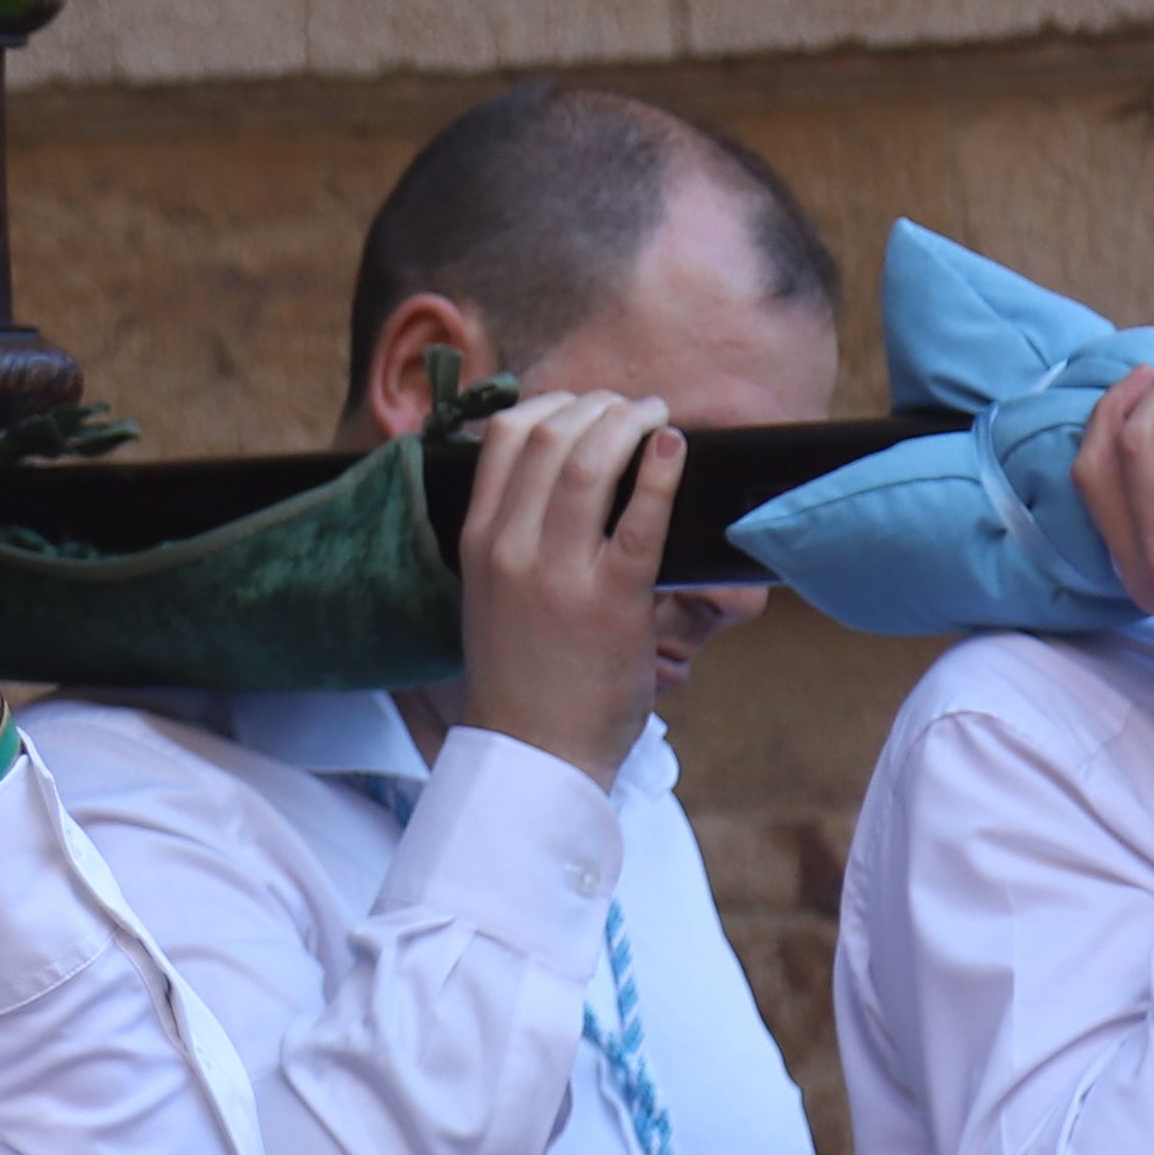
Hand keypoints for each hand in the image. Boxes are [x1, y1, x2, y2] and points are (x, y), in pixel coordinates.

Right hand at [448, 391, 681, 785]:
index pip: (502, 437)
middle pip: (549, 435)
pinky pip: (639, 518)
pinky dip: (660, 471)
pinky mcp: (613, 600)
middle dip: (599, 405)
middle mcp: (511, 548)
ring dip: (629, 423)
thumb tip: (563, 482)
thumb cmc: (522, 674)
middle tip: (633, 407)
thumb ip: (514, 537)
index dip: (551, 403)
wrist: (532, 751)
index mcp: (478, 541)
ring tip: (657, 418)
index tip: (584, 406)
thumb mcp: (493, 592)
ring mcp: (559, 574)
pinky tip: (675, 450)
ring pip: (589, 462)